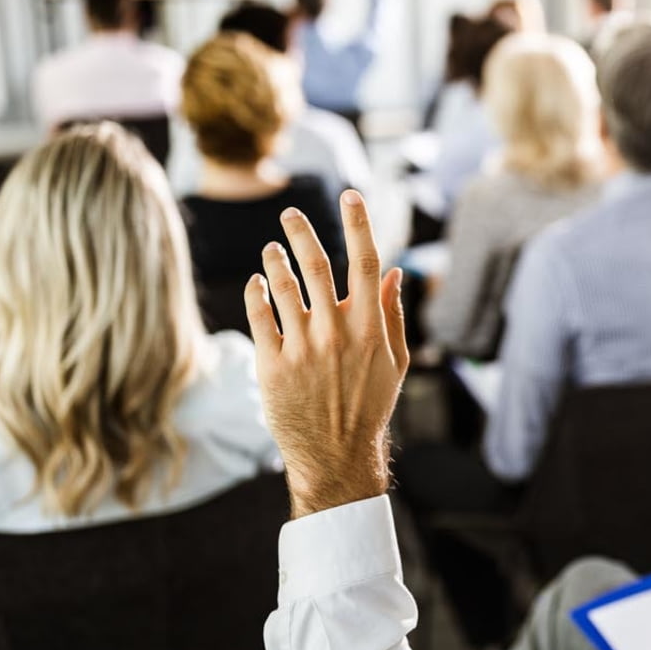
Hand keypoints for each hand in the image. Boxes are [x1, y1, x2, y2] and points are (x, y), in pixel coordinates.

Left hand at [245, 190, 408, 518]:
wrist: (336, 454)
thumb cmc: (369, 406)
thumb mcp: (394, 361)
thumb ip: (392, 314)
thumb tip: (394, 272)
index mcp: (370, 328)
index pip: (366, 263)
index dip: (359, 224)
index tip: (351, 194)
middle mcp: (336, 333)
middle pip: (317, 265)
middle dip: (301, 232)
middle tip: (289, 213)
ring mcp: (302, 348)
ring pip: (283, 286)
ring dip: (274, 260)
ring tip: (271, 250)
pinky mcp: (273, 365)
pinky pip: (259, 315)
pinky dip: (256, 291)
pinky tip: (257, 282)